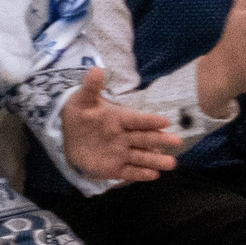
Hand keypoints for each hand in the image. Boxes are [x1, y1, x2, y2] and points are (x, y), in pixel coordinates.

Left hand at [60, 68, 178, 183]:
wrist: (69, 137)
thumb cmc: (80, 115)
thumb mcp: (82, 101)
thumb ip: (91, 87)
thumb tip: (96, 69)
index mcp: (120, 118)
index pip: (137, 119)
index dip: (149, 120)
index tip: (165, 121)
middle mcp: (125, 136)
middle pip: (145, 138)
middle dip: (161, 140)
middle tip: (177, 141)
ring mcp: (121, 153)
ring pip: (142, 156)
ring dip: (155, 160)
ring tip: (170, 163)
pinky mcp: (115, 168)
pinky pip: (129, 171)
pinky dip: (141, 174)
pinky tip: (153, 175)